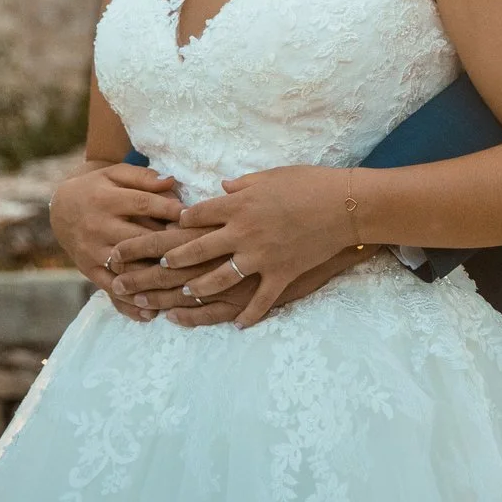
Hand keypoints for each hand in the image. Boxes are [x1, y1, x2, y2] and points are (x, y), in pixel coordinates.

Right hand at [50, 163, 184, 319]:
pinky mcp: (89, 271)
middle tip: (197, 254)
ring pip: (128, 268)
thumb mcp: (115, 174)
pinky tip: (151, 312)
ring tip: (182, 288)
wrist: (60, 208)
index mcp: (106, 200)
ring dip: (154, 280)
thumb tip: (173, 182)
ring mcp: (93, 252)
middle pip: (139, 239)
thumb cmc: (97, 188)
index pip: (143, 205)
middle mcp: (98, 227)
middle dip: (168, 247)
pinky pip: (110, 289)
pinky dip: (129, 303)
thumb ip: (143, 178)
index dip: (170, 210)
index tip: (194, 217)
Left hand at [162, 167, 361, 326]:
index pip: (198, 214)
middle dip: (173, 260)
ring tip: (184, 294)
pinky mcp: (280, 275)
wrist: (344, 206)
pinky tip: (238, 326)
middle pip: (197, 249)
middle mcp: (242, 233)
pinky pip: (260, 302)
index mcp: (238, 205)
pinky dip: (249, 316)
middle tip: (157, 267)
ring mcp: (260, 257)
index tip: (170, 227)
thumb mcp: (271, 176)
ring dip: (198, 288)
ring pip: (219, 279)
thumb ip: (243, 185)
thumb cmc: (309, 183)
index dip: (180, 222)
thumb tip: (223, 187)